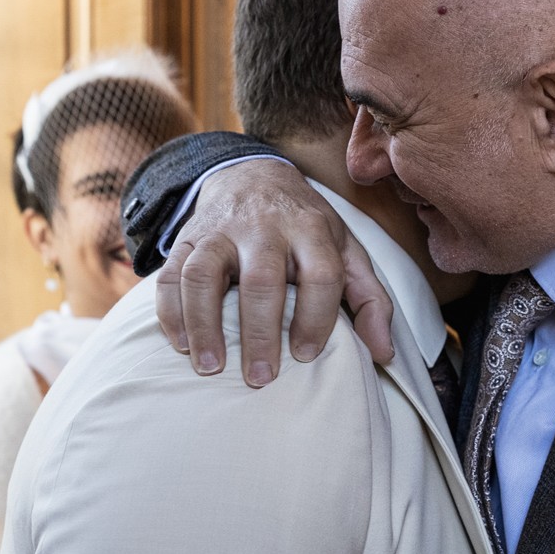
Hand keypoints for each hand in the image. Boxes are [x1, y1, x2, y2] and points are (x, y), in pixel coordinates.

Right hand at [156, 159, 395, 385]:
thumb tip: (384, 354)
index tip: (307, 356)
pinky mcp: (186, 239)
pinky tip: (181, 345)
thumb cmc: (304, 227)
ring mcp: (220, 231)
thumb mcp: (346, 250)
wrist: (252, 175)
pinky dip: (171, 311)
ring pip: (204, 275)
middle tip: (261, 379)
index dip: (316, 318)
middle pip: (261, 279)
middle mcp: (263, 226)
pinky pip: (170, 275)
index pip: (320, 274)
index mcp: (311, 229)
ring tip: (211, 367)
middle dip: (260, 332)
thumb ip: (369, 299)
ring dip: (205, 323)